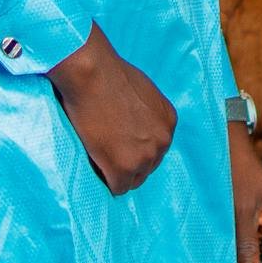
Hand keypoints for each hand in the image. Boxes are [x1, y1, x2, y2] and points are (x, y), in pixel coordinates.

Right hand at [48, 23, 176, 195]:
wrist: (92, 74)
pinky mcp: (125, 167)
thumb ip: (146, 112)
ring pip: (133, 179)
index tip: (120, 142)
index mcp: (169, 121)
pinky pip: (118, 188)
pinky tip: (96, 162)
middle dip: (129, 161)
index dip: (136, 147)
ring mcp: (145, 156)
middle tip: (107, 149)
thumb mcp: (142, 90)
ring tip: (100, 154)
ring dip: (117, 171)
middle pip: (147, 166)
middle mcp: (163, 140)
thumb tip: (136, 123)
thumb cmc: (109, 74)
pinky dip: (106, 179)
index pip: (156, 148)